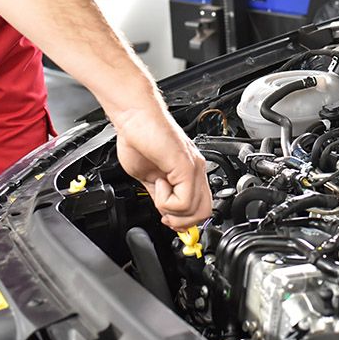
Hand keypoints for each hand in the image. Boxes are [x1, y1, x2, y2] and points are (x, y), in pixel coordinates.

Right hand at [112, 104, 211, 229]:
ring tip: (158, 188)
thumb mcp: (149, 177)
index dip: (183, 222)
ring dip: (170, 210)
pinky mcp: (186, 166)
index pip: (200, 209)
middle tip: (163, 212)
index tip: (167, 220)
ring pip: (195, 211)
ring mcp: (194, 168)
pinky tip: (158, 183)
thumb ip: (159, 195)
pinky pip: (184, 201)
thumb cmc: (139, 138)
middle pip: (203, 214)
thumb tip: (165, 213)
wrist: (135, 117)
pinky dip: (166, 202)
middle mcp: (197, 170)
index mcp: (190, 173)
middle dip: (180, 222)